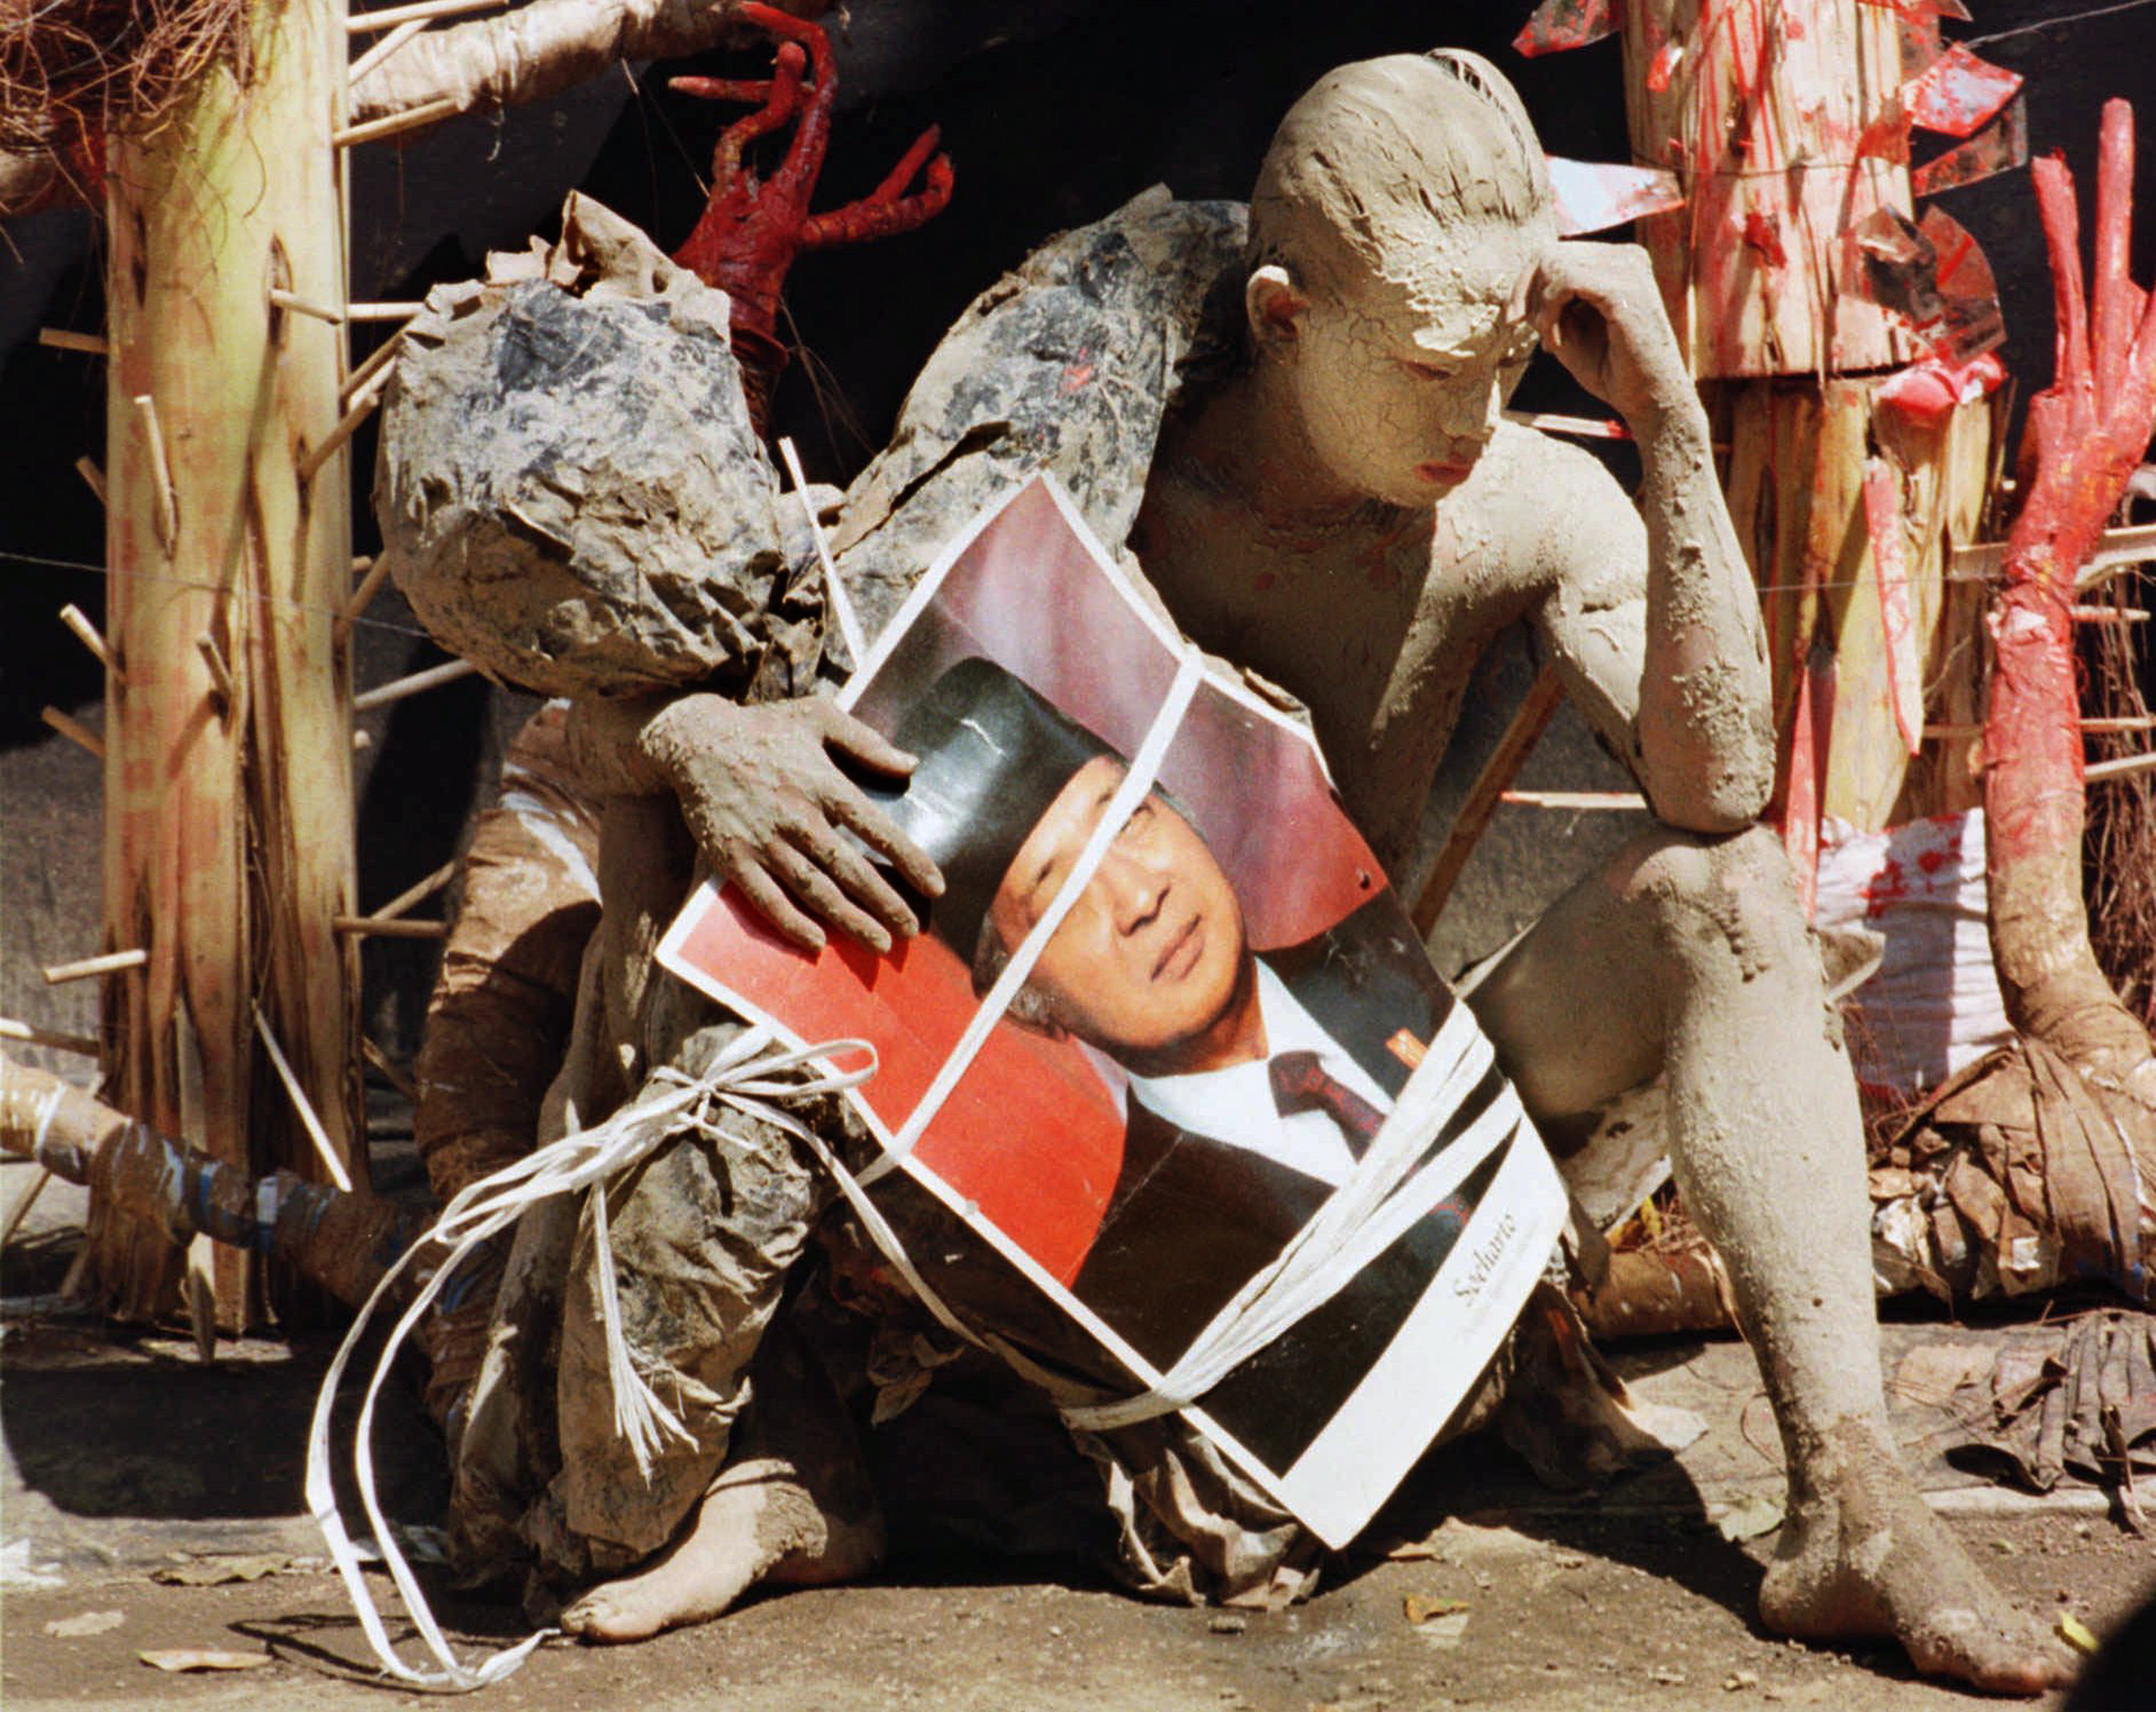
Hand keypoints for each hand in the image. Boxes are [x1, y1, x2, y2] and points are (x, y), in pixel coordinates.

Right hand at [639, 693, 942, 952]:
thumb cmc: (764, 728)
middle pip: (850, 870)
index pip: (877, 829)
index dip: (909, 860)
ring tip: (879, 943)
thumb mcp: (818, 717)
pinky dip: (792, 924)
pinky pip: (766, 899)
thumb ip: (866, 742)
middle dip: (885, 903)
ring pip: (813, 891)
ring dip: (849, 920)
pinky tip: (817, 943)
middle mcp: (797, 817)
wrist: (694, 742)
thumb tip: (911, 763)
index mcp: (824, 784)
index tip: (935, 887)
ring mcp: (764, 842)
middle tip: (912, 930)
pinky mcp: (733, 859)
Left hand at [1511, 241, 1695, 429]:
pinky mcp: (1623, 289)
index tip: (1513, 319)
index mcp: (1618, 263)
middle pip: (1552, 253)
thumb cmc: (1612, 370)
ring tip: (1550, 342)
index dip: (1525, 283)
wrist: (1649, 399)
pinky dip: (1549, 314)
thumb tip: (1520, 289)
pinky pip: (1565, 282)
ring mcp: (1628, 269)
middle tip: (1520, 327)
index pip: (1558, 252)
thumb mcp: (1571, 331)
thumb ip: (1549, 305)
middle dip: (1526, 292)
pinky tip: (1556, 344)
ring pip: (1555, 264)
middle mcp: (1627, 258)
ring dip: (1540, 308)